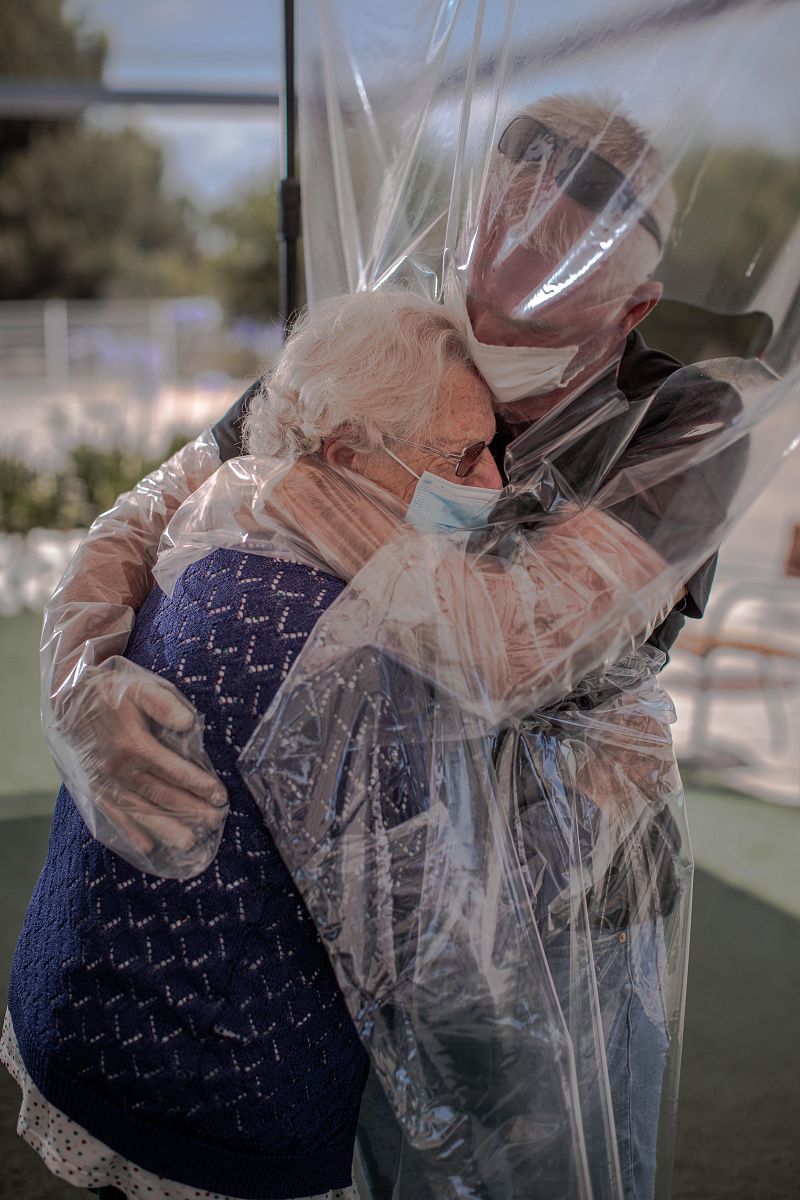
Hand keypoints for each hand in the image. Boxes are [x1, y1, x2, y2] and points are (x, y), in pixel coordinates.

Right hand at [51, 657, 228, 877]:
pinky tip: (147, 847)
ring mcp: (105, 781)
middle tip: (216, 821)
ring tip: (188, 843)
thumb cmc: (111, 692)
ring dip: (165, 827)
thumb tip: (188, 722)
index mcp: (134, 744)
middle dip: (190, 810)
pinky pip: (113, 815)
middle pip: (160, 794)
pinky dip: (130, 831)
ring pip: (139, 810)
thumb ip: (164, 704)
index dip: (198, 784)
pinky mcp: (94, 787)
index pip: (173, 770)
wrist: (69, 699)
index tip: (220, 796)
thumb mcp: (139, 688)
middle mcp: (120, 768)